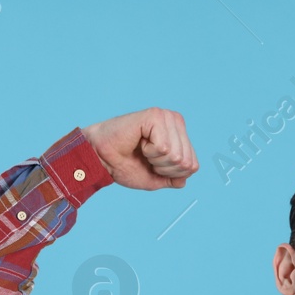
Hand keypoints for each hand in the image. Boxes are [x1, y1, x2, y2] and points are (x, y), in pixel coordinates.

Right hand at [80, 107, 198, 190]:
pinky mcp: (155, 116)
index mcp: (179, 134)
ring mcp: (166, 117)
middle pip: (186, 162)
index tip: (153, 164)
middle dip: (165, 169)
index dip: (172, 174)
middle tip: (146, 158)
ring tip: (142, 149)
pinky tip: (139, 142)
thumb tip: (188, 174)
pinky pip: (164, 147)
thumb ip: (175, 177)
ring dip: (156, 160)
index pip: (193, 165)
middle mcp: (175, 122)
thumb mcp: (157, 178)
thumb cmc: (126, 165)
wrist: (102, 160)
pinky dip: (150, 152)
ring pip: (176, 155)